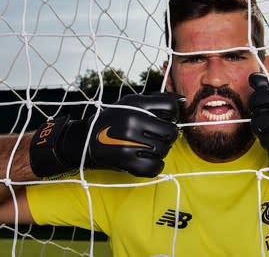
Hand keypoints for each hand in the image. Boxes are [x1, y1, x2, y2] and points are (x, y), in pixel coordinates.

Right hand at [30, 93, 183, 177]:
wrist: (85, 140)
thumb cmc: (114, 120)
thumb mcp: (131, 103)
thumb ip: (157, 101)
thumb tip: (183, 100)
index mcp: (135, 104)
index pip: (171, 108)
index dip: (172, 116)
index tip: (165, 120)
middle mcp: (132, 121)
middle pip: (171, 132)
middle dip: (169, 136)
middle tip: (159, 137)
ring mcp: (128, 142)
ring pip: (164, 150)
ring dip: (161, 151)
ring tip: (148, 147)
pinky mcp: (125, 161)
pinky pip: (155, 167)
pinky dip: (156, 166)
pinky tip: (148, 160)